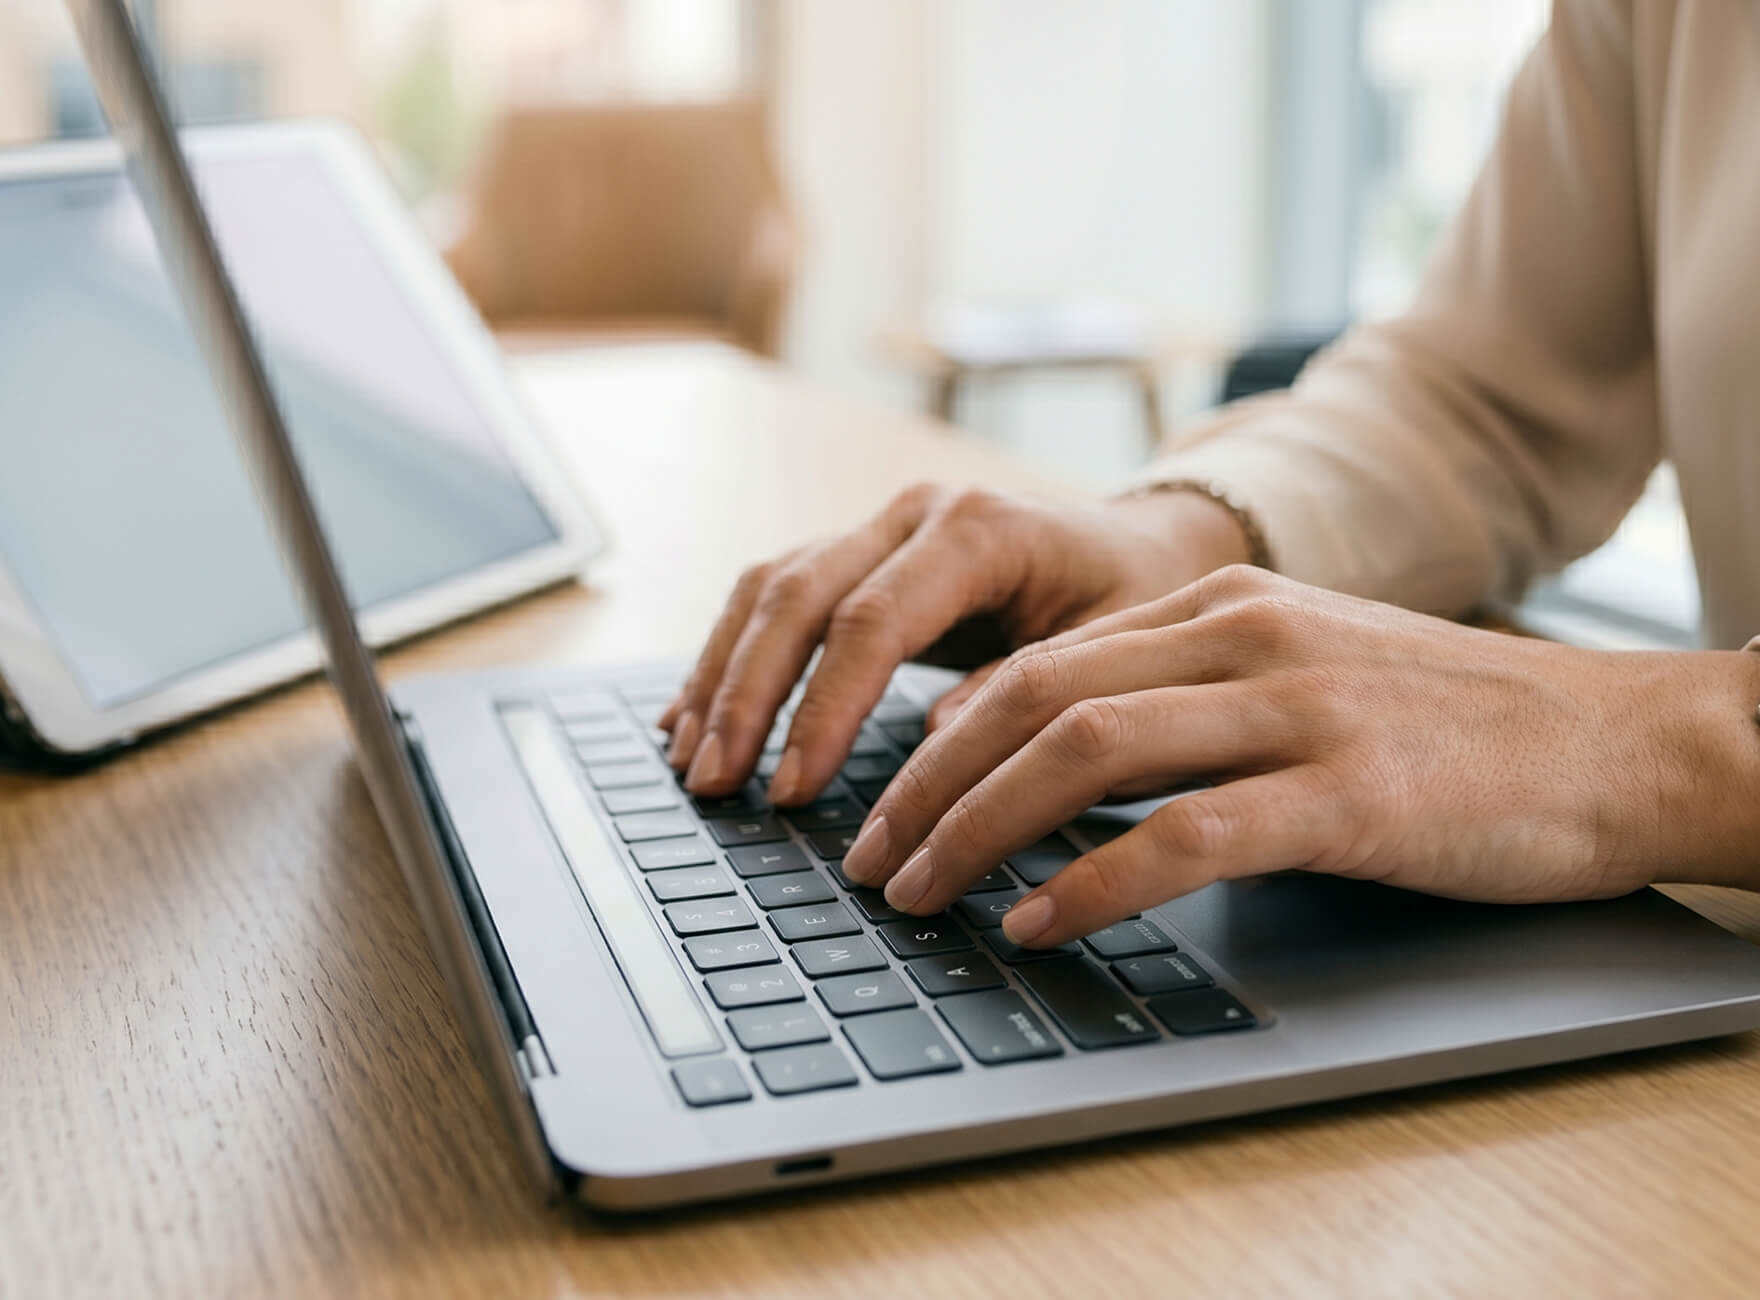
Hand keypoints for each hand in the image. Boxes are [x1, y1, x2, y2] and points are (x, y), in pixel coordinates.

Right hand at [660, 482, 1252, 801]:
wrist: (1145, 541)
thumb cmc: (1137, 597)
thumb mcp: (1117, 648)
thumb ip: (1035, 692)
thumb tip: (939, 744)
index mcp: (980, 528)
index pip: (873, 618)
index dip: (823, 707)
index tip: (793, 789)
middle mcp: (915, 513)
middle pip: (798, 595)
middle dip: (747, 696)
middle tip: (714, 784)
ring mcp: (879, 525)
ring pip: (769, 589)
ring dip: (722, 677)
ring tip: (688, 760)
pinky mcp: (859, 553)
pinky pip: (774, 597)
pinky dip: (730, 658)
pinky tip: (691, 714)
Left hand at [841, 566, 1759, 945]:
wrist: (1618, 742)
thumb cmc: (1451, 725)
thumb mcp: (1300, 677)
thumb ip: (1181, 697)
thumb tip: (1049, 758)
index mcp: (1222, 607)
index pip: (1036, 661)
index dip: (939, 736)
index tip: (884, 799)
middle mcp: (1244, 639)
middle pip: (1033, 700)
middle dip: (926, 787)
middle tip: (871, 861)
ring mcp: (1296, 709)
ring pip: (1085, 754)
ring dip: (978, 831)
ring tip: (921, 895)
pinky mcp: (1348, 794)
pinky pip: (1182, 835)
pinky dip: (1090, 883)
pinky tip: (1036, 925)